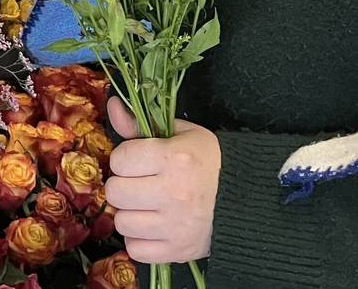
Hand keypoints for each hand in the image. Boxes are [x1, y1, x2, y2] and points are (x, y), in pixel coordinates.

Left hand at [105, 97, 220, 265]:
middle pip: (116, 192)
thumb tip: (112, 106)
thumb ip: (140, 125)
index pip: (120, 159)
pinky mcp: (177, 251)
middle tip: (138, 182)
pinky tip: (152, 225)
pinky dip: (139, 239)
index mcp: (174, 158)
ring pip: (122, 222)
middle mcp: (173, 193)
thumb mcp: (179, 133)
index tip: (137, 160)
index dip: (125, 158)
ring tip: (146, 205)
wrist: (245, 196)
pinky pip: (135, 249)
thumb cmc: (209, 160)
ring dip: (130, 213)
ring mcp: (175, 226)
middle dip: (123, 184)